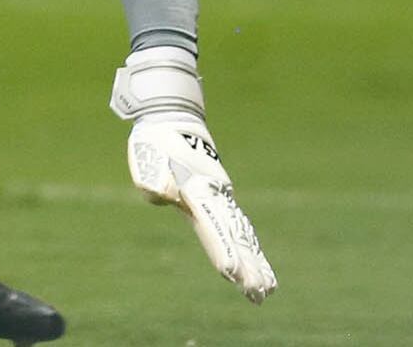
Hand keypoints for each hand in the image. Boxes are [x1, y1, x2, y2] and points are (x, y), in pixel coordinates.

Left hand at [111, 49, 275, 302]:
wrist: (173, 117)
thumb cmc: (155, 140)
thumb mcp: (144, 156)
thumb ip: (152, 181)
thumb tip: (167, 197)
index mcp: (196, 189)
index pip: (212, 226)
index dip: (222, 250)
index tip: (232, 273)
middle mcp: (215, 195)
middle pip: (234, 236)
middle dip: (247, 266)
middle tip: (259, 294)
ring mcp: (221, 195)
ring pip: (242, 233)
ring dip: (254, 261)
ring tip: (267, 290)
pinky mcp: (220, 197)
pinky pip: (239, 226)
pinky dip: (250, 245)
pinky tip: (259, 263)